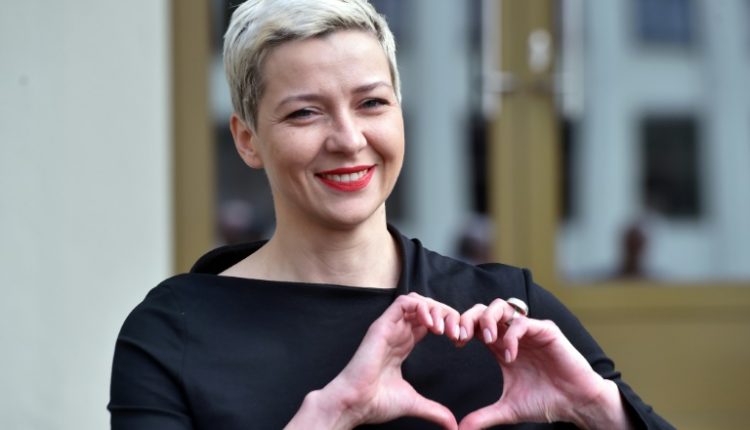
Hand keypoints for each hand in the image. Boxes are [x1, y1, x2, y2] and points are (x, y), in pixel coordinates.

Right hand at [286, 292, 459, 429]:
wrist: (356, 404)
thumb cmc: (375, 402)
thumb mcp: (413, 402)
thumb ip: (434, 410)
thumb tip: (453, 425)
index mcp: (403, 344)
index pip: (429, 321)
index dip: (448, 325)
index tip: (460, 341)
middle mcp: (397, 332)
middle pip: (427, 308)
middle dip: (447, 315)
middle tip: (458, 333)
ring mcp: (389, 327)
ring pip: (417, 301)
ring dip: (436, 309)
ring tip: (444, 329)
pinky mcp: (382, 325)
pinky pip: (403, 302)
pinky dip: (422, 308)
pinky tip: (432, 325)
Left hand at [457, 299, 632, 429]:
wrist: (575, 404)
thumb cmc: (546, 401)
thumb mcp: (508, 409)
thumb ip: (483, 416)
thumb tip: (460, 429)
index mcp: (501, 346)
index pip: (476, 325)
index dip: (462, 327)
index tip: (456, 342)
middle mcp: (513, 335)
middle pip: (484, 310)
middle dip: (469, 317)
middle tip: (462, 336)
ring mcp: (529, 330)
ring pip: (502, 307)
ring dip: (488, 320)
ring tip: (487, 341)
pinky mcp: (546, 331)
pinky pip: (522, 323)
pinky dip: (511, 336)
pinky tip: (509, 356)